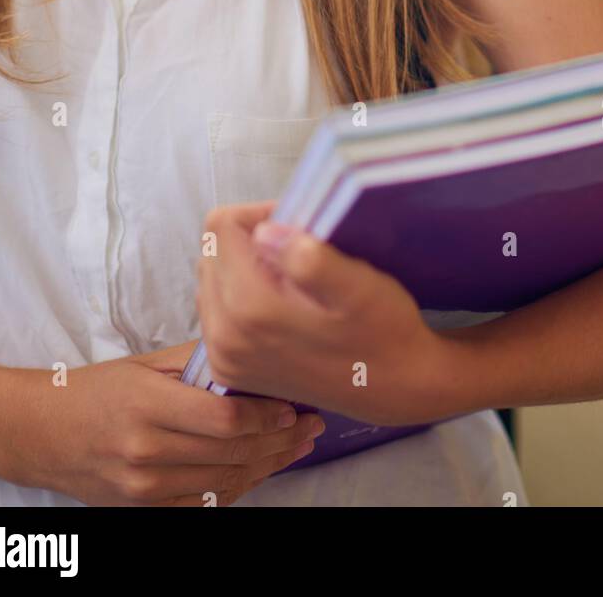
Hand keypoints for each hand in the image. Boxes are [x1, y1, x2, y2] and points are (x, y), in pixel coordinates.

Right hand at [11, 338, 325, 505]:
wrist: (39, 434)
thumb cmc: (94, 390)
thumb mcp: (144, 363)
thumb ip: (196, 361)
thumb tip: (248, 354)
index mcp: (148, 405)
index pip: (225, 418)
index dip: (268, 415)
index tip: (293, 404)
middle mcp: (146, 451)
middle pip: (233, 452)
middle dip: (280, 440)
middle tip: (311, 424)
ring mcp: (145, 487)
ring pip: (226, 482)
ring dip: (269, 465)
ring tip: (297, 446)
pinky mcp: (144, 509)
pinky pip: (206, 502)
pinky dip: (239, 486)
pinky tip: (261, 468)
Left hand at [196, 201, 451, 427]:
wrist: (392, 387)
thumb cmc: (383, 329)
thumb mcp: (360, 286)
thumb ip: (310, 258)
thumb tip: (263, 232)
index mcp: (250, 308)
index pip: (222, 226)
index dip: (261, 214)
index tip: (298, 228)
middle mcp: (225, 336)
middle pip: (211, 250)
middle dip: (250, 240)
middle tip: (298, 253)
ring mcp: (223, 357)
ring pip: (210, 278)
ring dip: (242, 266)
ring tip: (290, 280)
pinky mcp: (228, 370)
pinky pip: (214, 309)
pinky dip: (239, 295)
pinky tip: (278, 304)